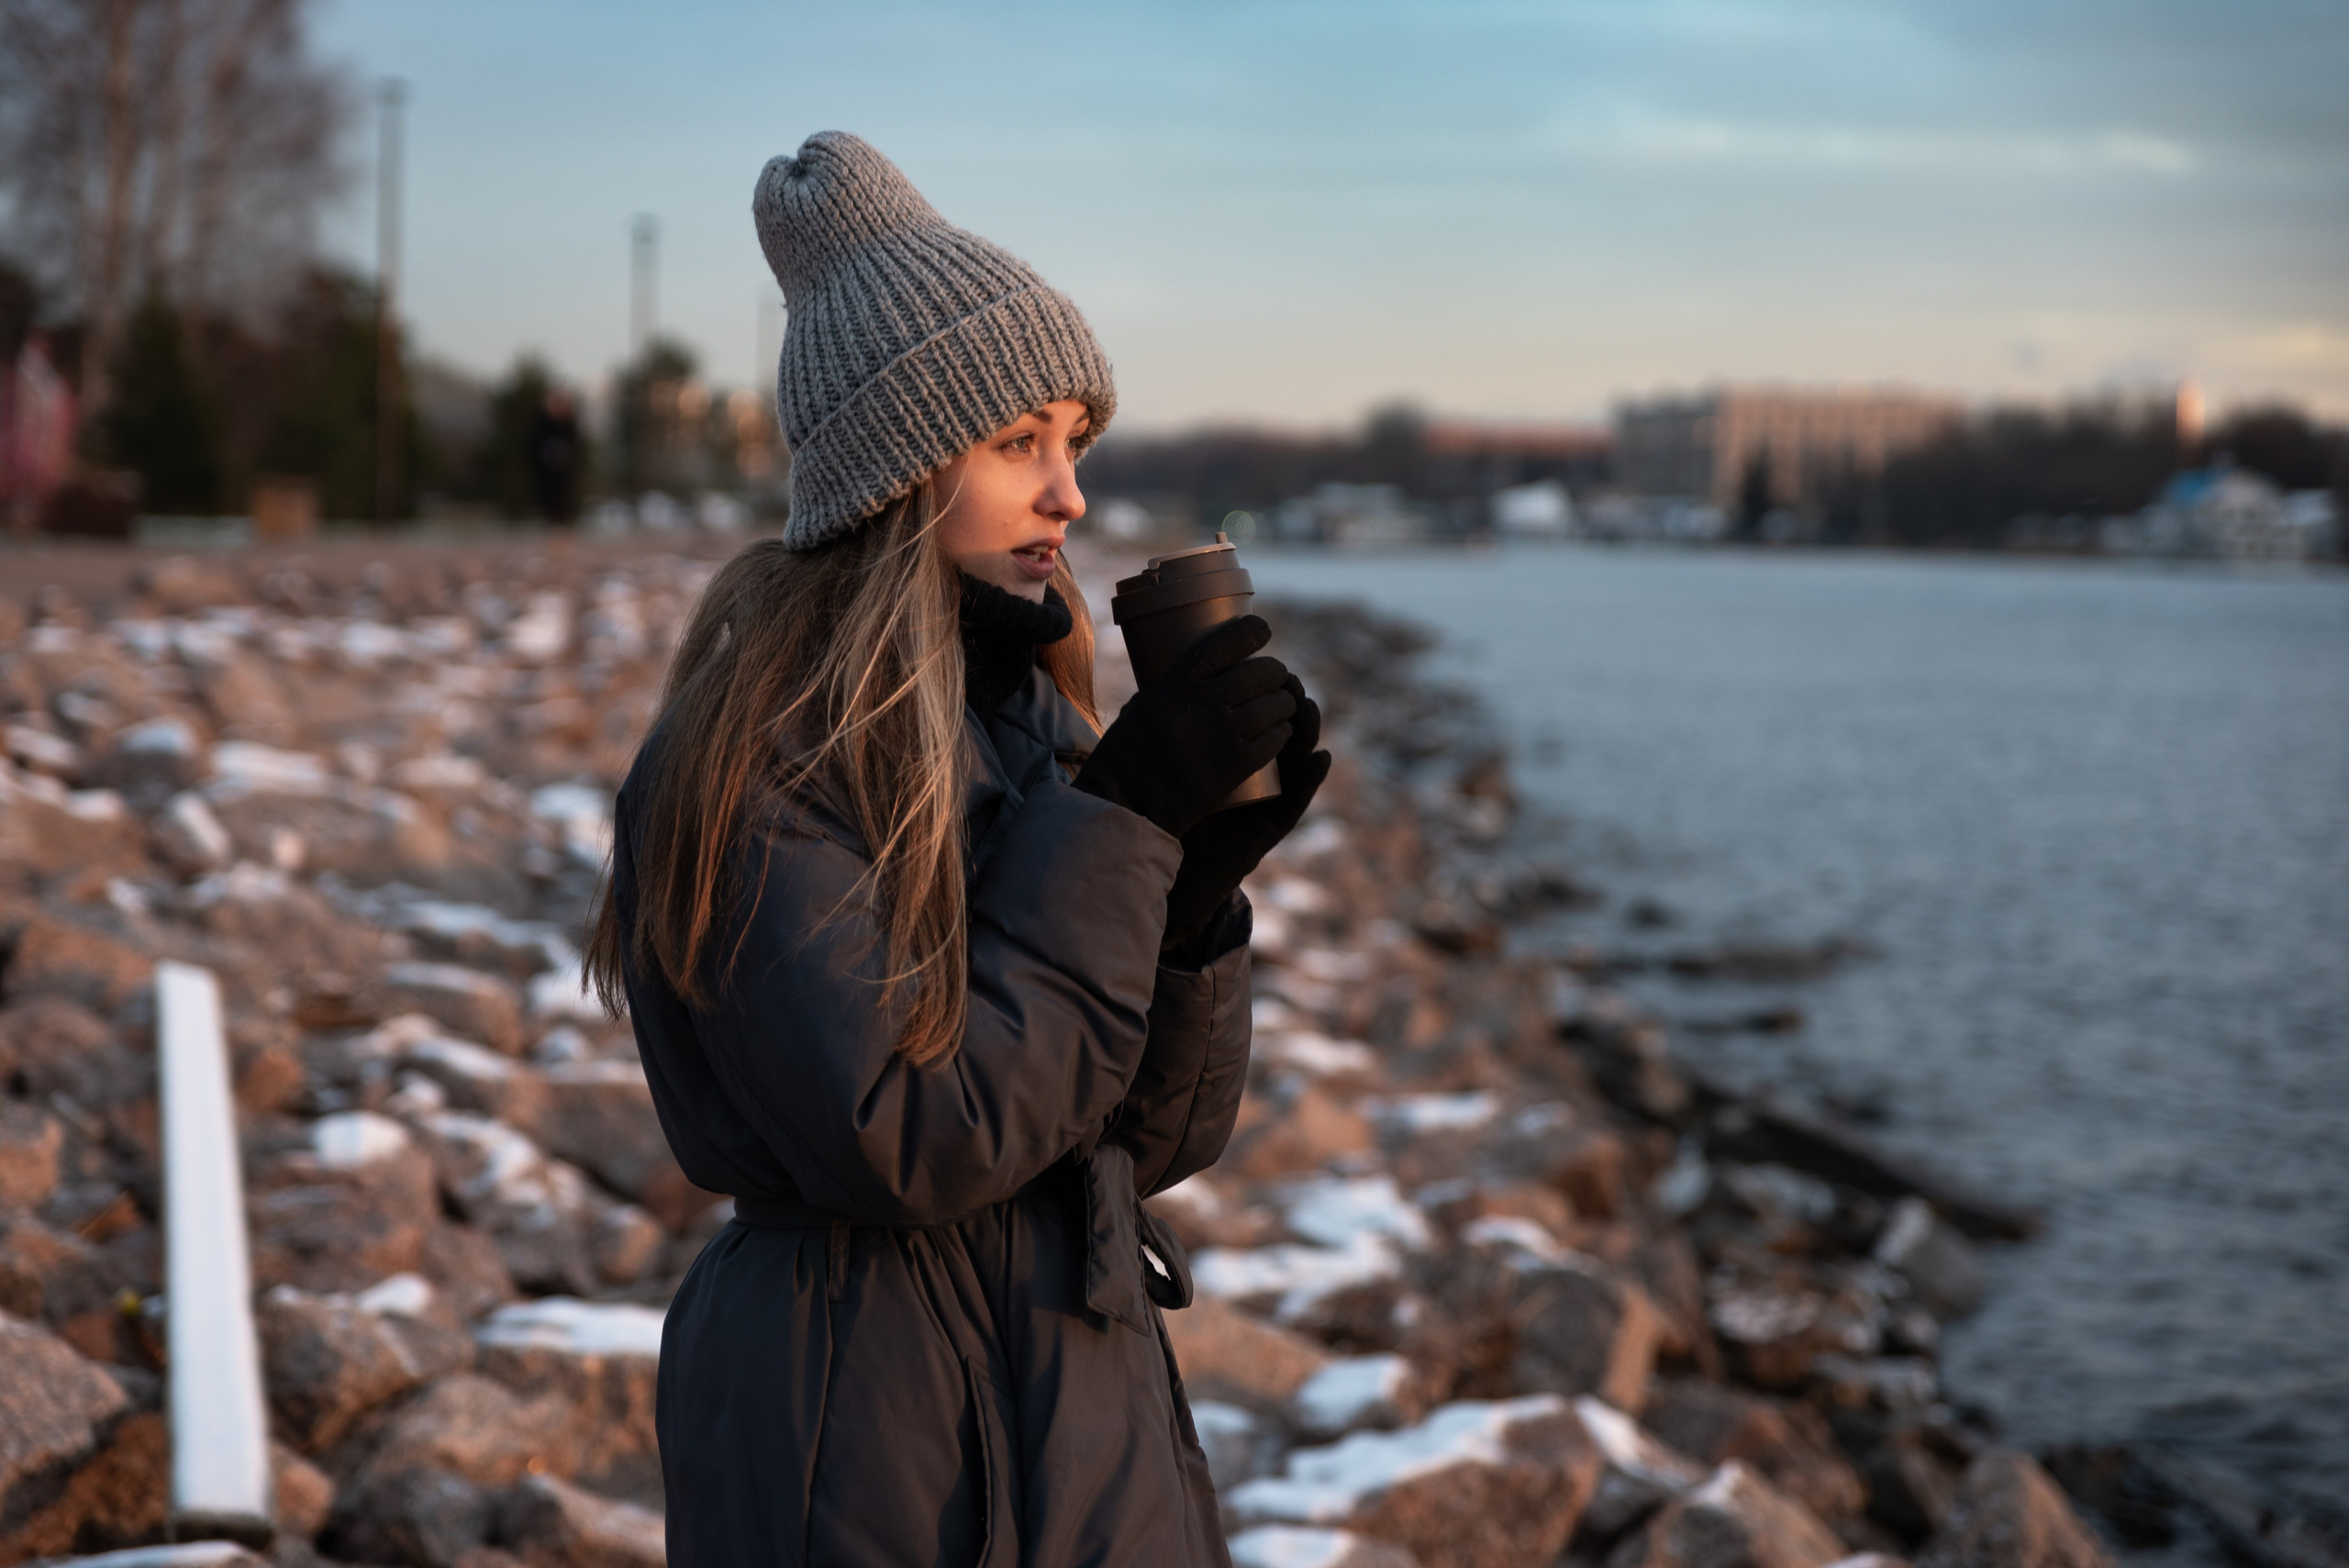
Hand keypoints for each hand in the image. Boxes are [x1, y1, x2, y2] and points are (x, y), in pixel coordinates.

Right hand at [1073, 616, 1296, 839]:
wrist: (1128, 804)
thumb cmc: (1124, 758)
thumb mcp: (1141, 709)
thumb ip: (1165, 693)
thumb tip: (1179, 678)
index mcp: (1178, 681)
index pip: (1227, 642)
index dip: (1252, 632)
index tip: (1263, 630)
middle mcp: (1206, 701)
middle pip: (1261, 673)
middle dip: (1275, 673)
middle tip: (1275, 678)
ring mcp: (1225, 732)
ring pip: (1275, 705)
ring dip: (1284, 703)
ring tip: (1281, 706)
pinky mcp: (1237, 764)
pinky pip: (1275, 738)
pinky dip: (1282, 732)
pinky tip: (1281, 732)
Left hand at [1161, 673, 1330, 956]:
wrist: (1157, 862)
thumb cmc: (1157, 812)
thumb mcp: (1155, 767)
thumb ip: (1151, 737)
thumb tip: (1134, 698)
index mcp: (1230, 748)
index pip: (1254, 706)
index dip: (1264, 680)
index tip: (1260, 654)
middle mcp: (1253, 766)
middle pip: (1282, 723)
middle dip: (1290, 697)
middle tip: (1287, 680)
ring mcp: (1267, 794)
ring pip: (1298, 755)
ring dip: (1308, 729)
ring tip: (1307, 707)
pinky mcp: (1271, 824)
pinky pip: (1298, 798)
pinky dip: (1312, 777)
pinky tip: (1321, 757)